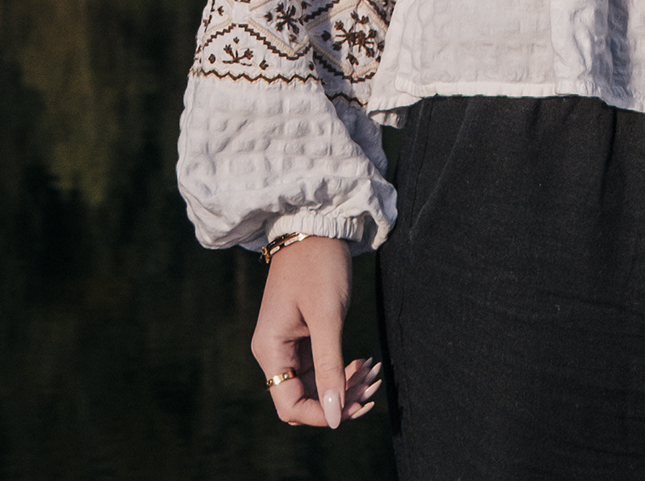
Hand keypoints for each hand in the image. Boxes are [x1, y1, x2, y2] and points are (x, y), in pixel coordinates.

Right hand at [252, 234, 382, 427]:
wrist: (316, 227)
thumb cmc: (319, 266)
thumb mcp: (328, 316)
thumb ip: (330, 367)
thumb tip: (334, 417)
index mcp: (271, 349)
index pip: (290, 405)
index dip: (321, 414)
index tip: (354, 408)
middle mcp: (274, 352)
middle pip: (305, 399)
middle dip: (339, 400)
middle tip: (372, 385)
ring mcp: (288, 346)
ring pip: (317, 386)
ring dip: (346, 386)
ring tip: (373, 371)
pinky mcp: (303, 338)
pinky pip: (322, 369)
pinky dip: (344, 371)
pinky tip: (365, 362)